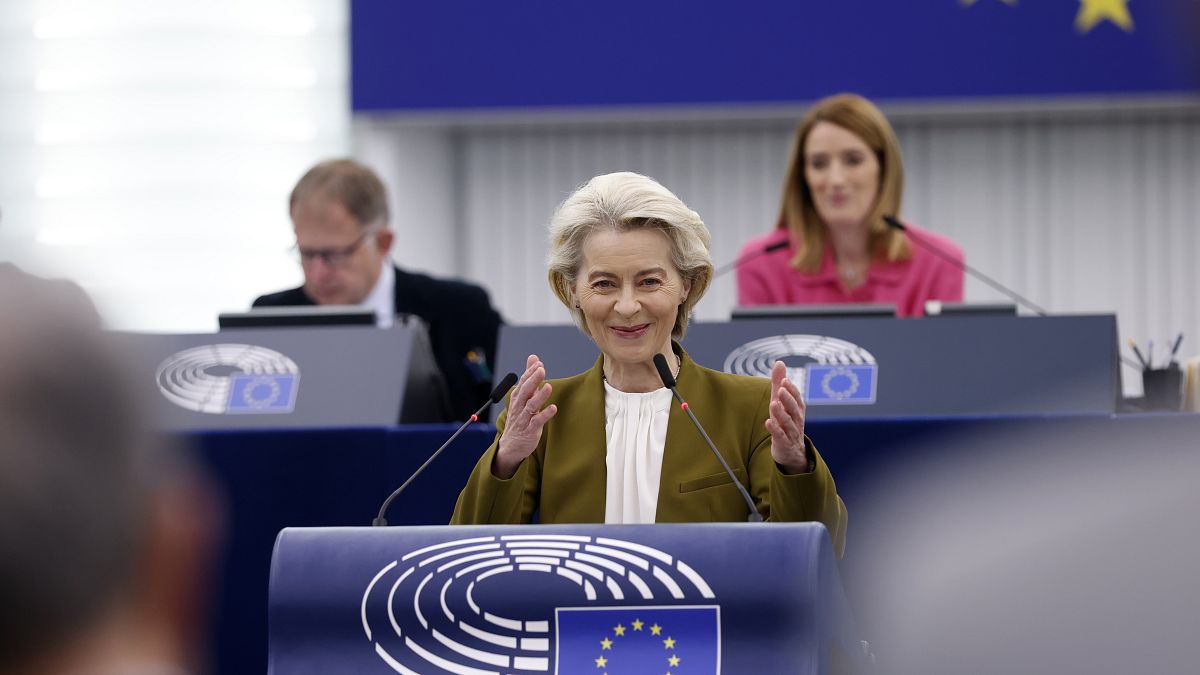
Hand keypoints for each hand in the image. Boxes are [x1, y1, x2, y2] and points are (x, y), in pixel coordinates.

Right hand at [493, 354, 556, 478]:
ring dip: (539, 396)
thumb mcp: (524, 396)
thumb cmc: (520, 417)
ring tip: (548, 386)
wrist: (511, 445)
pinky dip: (545, 415)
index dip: (529, 373)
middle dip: (532, 380)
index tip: (538, 363)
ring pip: (530, 406)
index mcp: (518, 397)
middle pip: (525, 391)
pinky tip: (553, 408)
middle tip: (541, 370)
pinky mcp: (530, 430)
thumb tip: (533, 358)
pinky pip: (537, 421)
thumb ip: (529, 377)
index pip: (523, 382)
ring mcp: (524, 418)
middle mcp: (519, 406)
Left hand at [765, 361, 809, 473]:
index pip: (797, 398)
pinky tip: (768, 422)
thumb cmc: (785, 421)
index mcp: (797, 409)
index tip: (784, 380)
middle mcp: (796, 420)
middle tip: (781, 389)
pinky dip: (775, 430)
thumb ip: (779, 383)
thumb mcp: (782, 402)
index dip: (792, 390)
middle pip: (793, 409)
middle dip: (788, 399)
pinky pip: (780, 436)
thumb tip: (780, 362)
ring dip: (781, 413)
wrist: (791, 451)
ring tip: (773, 404)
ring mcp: (791, 432)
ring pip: (787, 422)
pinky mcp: (783, 443)